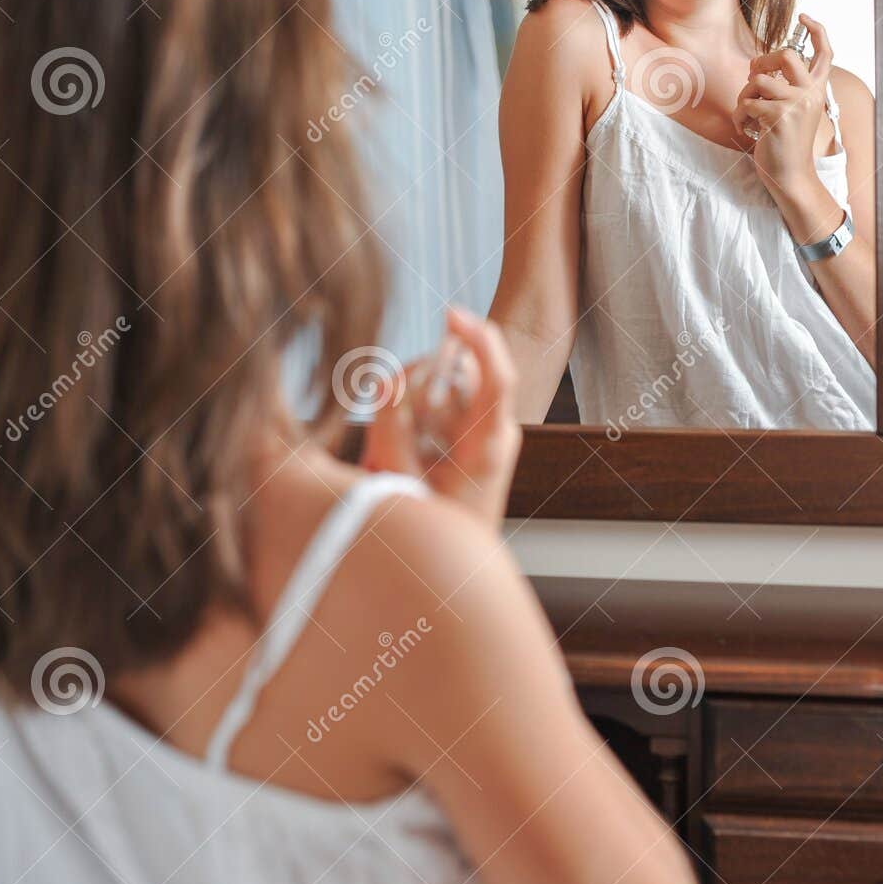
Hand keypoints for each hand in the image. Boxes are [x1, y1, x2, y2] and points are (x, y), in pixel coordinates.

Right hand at [360, 305, 521, 526]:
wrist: (452, 570)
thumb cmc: (430, 529)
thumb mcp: (398, 475)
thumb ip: (389, 422)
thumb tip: (386, 375)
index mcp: (489, 444)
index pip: (497, 376)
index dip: (478, 338)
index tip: (452, 313)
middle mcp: (494, 434)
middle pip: (460, 377)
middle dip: (420, 380)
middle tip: (385, 411)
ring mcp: (485, 436)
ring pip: (447, 391)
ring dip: (415, 405)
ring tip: (393, 452)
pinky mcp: (473, 440)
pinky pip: (443, 409)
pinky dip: (418, 418)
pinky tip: (404, 455)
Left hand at [733, 13, 833, 194]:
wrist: (790, 175)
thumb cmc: (785, 142)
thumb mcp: (793, 110)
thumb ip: (785, 87)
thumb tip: (759, 65)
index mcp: (816, 90)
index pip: (825, 53)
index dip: (817, 30)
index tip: (804, 16)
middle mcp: (810, 94)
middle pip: (787, 54)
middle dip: (763, 61)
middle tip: (753, 78)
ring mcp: (796, 105)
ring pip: (759, 80)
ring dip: (744, 95)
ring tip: (748, 114)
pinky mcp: (778, 117)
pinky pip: (746, 103)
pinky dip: (738, 117)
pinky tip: (746, 129)